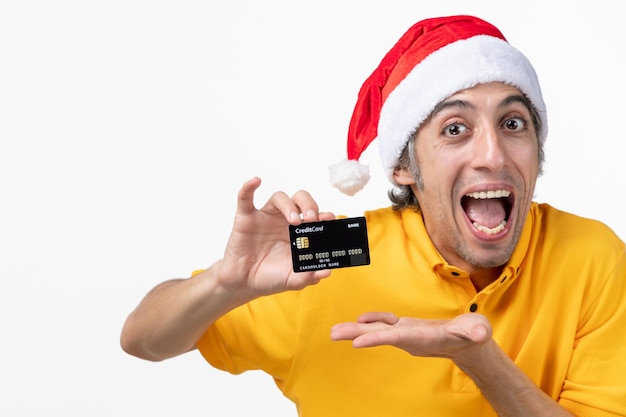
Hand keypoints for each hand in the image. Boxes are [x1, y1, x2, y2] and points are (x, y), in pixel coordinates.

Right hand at [217, 177, 334, 301]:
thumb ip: (309, 276)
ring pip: (279, 197)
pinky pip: (245, 198)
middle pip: (300, 200)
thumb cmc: (270, 277)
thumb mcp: (293, 279)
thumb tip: (327, 271)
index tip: (329, 219)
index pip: (314, 215)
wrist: (244, 284)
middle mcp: (284, 221)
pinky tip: (256, 181)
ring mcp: (265, 217)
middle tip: (312, 218)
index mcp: (299, 232)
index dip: (323, 214)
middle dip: (309, 205)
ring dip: (288, 204)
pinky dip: (249, 187)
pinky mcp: (246, 218)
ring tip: (294, 219)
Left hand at [331, 312, 491, 359]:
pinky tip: (361, 319)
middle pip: (378, 335)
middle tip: (332, 335)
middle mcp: (410, 338)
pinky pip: (385, 324)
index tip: (357, 341)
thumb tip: (480, 332)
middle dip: (355, 334)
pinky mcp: (407, 328)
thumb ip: (477, 331)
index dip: (377, 338)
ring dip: (355, 329)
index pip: (396, 337)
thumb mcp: (478, 331)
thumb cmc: (474, 336)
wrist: (471, 345)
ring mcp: (407, 334)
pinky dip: (373, 321)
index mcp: (422, 338)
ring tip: (334, 331)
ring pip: (377, 330)